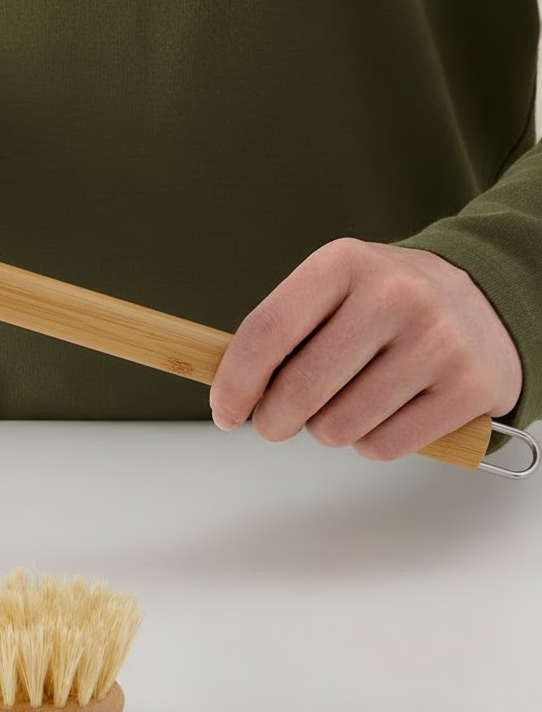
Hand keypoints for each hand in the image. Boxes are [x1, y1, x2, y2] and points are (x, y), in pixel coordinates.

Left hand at [208, 238, 522, 460]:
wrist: (486, 300)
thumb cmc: (386, 304)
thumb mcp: (332, 290)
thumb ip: (281, 333)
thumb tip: (228, 390)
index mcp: (344, 264)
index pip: (266, 332)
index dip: (234, 383)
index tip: (225, 411)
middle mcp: (394, 295)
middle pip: (298, 391)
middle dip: (275, 420)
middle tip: (280, 420)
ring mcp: (437, 341)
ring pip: (338, 428)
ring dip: (328, 430)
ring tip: (348, 402)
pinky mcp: (469, 388)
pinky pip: (383, 447)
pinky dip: (370, 444)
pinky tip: (386, 413)